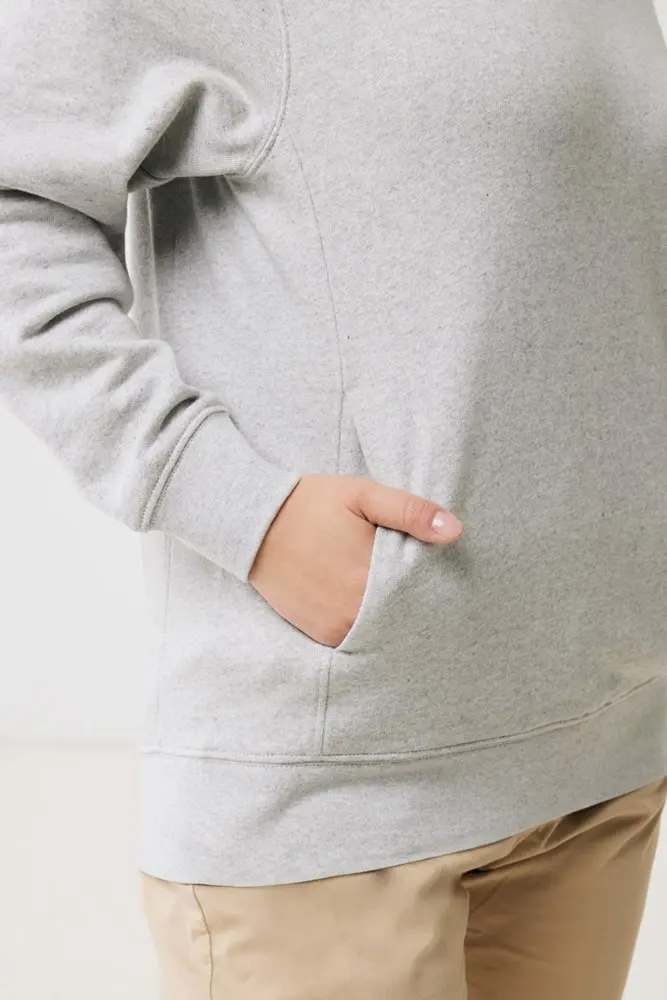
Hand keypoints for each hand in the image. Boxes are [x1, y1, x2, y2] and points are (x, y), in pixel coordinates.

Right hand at [248, 474, 463, 646]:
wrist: (254, 524)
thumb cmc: (311, 503)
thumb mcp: (363, 494)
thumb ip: (410, 511)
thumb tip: (455, 530)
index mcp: (371, 574)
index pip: (422, 592)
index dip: (437, 588)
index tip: (448, 581)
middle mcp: (354, 609)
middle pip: (405, 616)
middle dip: (417, 605)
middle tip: (434, 597)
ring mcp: (335, 626)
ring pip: (382, 631)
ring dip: (393, 620)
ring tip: (402, 601)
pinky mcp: (320, 633)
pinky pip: (356, 639)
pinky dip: (368, 627)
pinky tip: (375, 610)